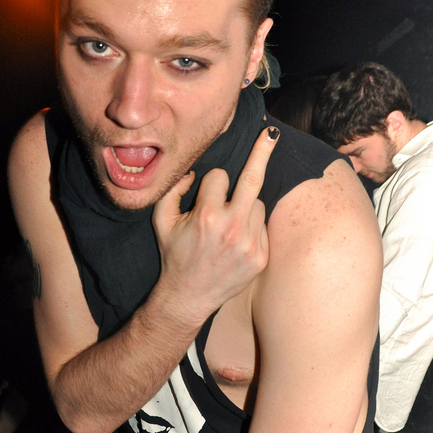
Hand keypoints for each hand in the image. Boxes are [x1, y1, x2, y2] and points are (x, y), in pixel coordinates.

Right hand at [153, 127, 277, 323]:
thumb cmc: (174, 255)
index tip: (205, 192)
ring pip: (256, 203)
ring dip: (245, 206)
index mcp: (206, 215)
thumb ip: (173, 190)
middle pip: (253, 178)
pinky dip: (251, 226)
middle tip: (270, 134)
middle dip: (262, 151)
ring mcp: (250, 243)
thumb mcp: (161, 221)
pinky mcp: (261, 256)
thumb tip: (195, 171)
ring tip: (228, 227)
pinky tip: (236, 241)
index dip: (210, 183)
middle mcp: (232, 228)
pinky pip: (262, 225)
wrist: (188, 297)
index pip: (219, 176)